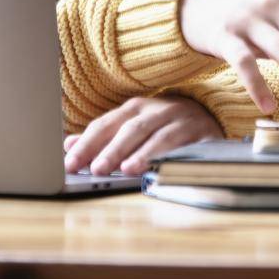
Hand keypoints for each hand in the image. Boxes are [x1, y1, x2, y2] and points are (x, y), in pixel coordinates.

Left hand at [64, 94, 222, 176]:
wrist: (209, 116)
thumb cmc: (161, 126)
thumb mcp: (130, 126)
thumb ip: (102, 137)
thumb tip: (68, 145)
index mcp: (137, 107)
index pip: (107, 124)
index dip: (88, 144)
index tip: (70, 164)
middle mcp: (160, 110)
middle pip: (134, 129)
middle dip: (115, 149)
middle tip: (98, 169)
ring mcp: (185, 121)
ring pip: (163, 137)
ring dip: (145, 153)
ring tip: (128, 170)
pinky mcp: (206, 135)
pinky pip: (191, 147)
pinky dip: (177, 158)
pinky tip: (165, 171)